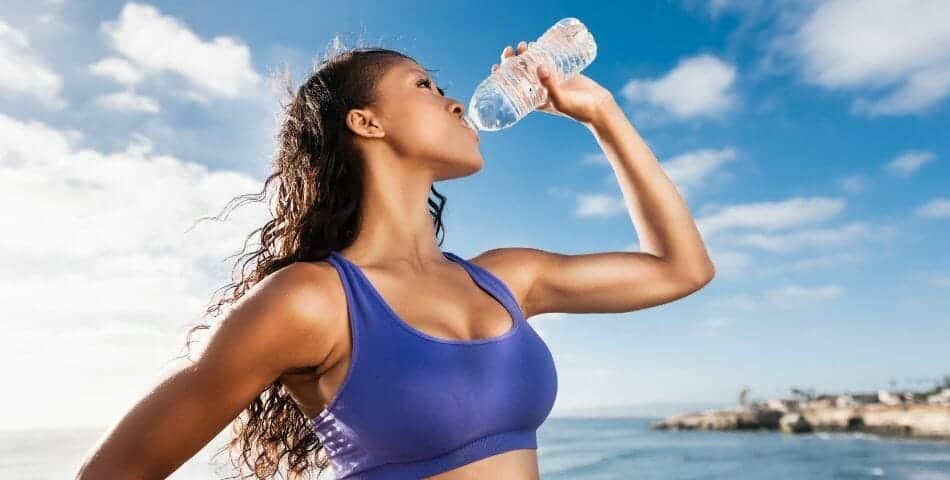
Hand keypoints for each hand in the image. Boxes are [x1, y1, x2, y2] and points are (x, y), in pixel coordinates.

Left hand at [492, 40, 615, 126]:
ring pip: (532, 64)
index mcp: (534, 100)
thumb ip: (550, 85)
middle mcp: (539, 89)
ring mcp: (550, 80)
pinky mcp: (561, 72)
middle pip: (520, 73)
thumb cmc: (577, 109)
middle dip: (513, 61)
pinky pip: (546, 59)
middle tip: (512, 50)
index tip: (497, 67)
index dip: (502, 77)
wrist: (598, 106)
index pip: (512, 88)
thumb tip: (539, 67)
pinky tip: (535, 44)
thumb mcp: (560, 100)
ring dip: (525, 54)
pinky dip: (540, 52)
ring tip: (524, 44)